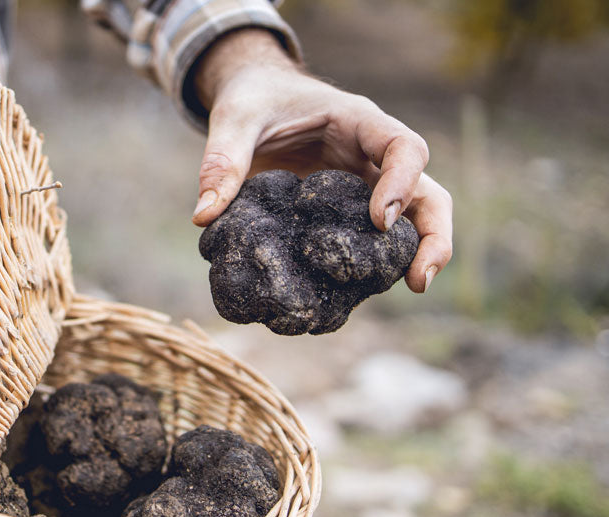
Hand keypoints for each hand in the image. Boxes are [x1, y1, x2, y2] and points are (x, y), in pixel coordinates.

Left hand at [191, 29, 451, 292]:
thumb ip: (222, 160)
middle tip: (420, 280)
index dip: (401, 183)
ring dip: (414, 257)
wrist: (255, 99)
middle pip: (427, 193)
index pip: (403, 147)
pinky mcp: (346, 214)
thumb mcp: (235, 118)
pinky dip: (368, 268)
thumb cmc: (254, 100)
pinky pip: (369, 242)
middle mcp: (373, 158)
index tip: (379, 221)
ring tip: (410, 291)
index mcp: (358, 123)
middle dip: (433, 235)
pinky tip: (351, 297)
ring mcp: (365, 188)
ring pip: (412, 222)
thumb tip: (204, 217)